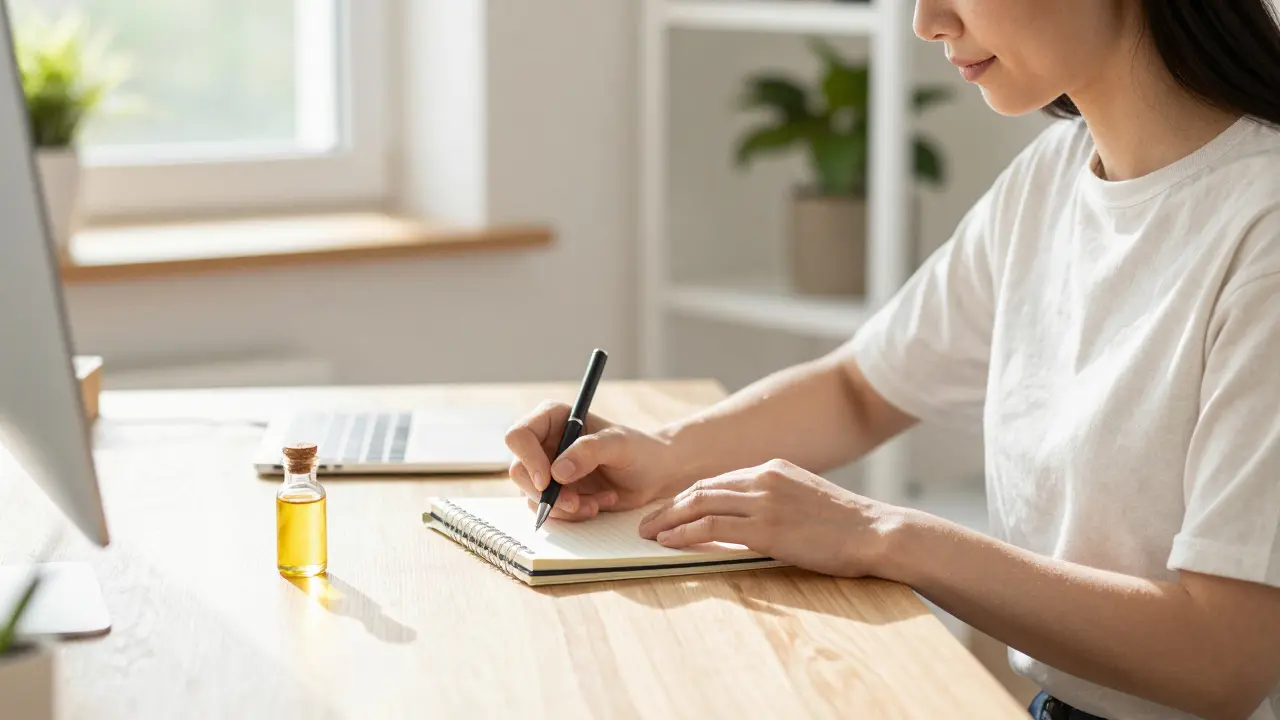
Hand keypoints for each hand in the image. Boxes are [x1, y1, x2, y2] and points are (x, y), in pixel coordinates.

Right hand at [504, 401, 677, 521]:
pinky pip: (549, 510)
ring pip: (531, 495)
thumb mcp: (619, 445)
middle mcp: (544, 443)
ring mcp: (547, 469)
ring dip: (563, 507)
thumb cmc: (639, 450)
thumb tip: (557, 472)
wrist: (653, 474)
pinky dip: (572, 515)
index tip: (549, 481)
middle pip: (519, 470)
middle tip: (576, 503)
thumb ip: (589, 451)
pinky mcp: (555, 493)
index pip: (519, 435)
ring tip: (597, 503)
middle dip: (546, 493)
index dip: (528, 459)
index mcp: (553, 418)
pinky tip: (598, 504)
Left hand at [637, 459, 897, 577]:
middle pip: (701, 489)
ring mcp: (764, 502)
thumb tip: (745, 519)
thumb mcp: (803, 498)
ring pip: (700, 504)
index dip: (689, 496)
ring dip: (669, 519)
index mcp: (772, 468)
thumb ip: (773, 499)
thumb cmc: (843, 525)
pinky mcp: (765, 528)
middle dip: (670, 506)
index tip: (671, 510)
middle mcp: (763, 478)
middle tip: (647, 521)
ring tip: (650, 533)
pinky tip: (670, 541)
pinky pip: (712, 527)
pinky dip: (685, 533)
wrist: (874, 532)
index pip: (718, 481)